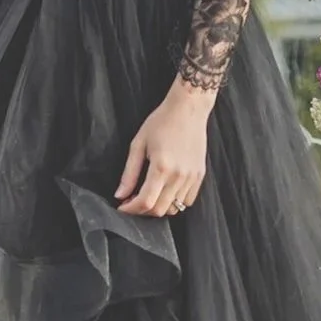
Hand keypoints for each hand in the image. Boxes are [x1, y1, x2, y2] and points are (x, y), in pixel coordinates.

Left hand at [115, 83, 212, 216]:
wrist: (188, 109)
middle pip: (159, 210)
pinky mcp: (200, 176)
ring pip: (174, 208)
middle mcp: (178, 176)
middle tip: (132, 201)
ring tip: (148, 195)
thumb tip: (120, 194)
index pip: (145, 202)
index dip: (130, 209)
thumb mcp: (138, 144)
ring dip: (158, 207)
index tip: (122, 206)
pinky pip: (187, 201)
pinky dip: (174, 202)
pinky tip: (165, 190)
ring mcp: (191, 177)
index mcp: (161, 167)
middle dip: (142, 211)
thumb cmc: (161, 121)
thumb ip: (129, 173)